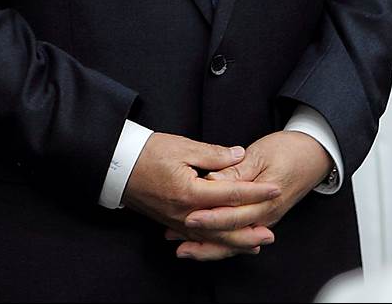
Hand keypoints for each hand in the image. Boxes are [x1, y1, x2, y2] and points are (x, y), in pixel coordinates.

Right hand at [123, 133, 282, 256]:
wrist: (117, 166)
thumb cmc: (148, 153)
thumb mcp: (182, 146)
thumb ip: (214, 155)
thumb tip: (239, 155)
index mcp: (191, 192)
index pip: (232, 194)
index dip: (256, 192)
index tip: (274, 189)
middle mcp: (185, 212)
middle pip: (224, 227)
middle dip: (249, 230)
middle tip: (271, 233)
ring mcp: (177, 221)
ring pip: (212, 238)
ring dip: (235, 242)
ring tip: (255, 244)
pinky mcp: (171, 222)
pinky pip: (198, 238)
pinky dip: (215, 243)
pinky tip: (225, 243)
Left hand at [170, 130, 332, 260]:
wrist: (313, 156)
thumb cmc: (288, 151)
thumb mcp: (261, 154)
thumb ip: (236, 171)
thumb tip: (213, 181)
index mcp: (266, 199)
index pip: (233, 213)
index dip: (210, 216)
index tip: (188, 216)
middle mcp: (265, 216)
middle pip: (230, 233)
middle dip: (201, 237)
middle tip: (175, 236)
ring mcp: (263, 220)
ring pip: (232, 241)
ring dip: (206, 246)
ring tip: (180, 249)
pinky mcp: (259, 219)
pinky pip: (237, 237)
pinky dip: (218, 244)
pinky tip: (199, 244)